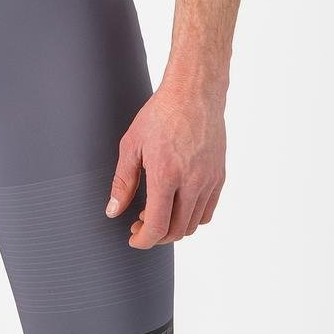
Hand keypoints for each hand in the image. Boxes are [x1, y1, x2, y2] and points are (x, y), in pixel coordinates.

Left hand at [104, 80, 225, 247]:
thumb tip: (113, 211)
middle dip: (156, 235)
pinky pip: (207, 211)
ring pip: (193, 224)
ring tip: (157, 212)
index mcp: (166, 175)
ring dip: (174, 227)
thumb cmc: (160, 114)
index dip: (143, 240)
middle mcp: (191, 182)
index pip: (157, 226)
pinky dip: (192, 217)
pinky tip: (177, 203)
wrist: (193, 93)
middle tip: (140, 224)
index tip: (134, 238)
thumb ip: (122, 182)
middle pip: (176, 230)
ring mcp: (209, 180)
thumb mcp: (132, 144)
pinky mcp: (219, 176)